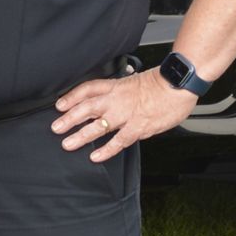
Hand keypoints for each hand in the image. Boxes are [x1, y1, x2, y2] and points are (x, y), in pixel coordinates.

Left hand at [52, 67, 197, 162]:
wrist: (178, 84)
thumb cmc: (162, 82)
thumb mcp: (136, 79)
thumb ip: (122, 90)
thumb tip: (113, 97)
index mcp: (116, 86)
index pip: (88, 89)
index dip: (72, 97)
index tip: (60, 104)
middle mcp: (117, 99)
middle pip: (87, 108)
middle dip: (69, 118)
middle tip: (56, 127)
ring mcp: (126, 114)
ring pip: (98, 126)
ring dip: (81, 135)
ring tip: (68, 144)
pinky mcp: (137, 127)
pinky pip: (118, 141)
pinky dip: (106, 150)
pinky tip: (95, 156)